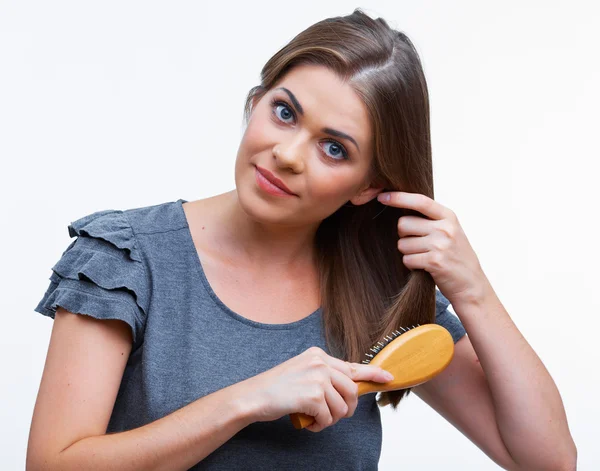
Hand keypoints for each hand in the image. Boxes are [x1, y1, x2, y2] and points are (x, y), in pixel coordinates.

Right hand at [242, 346, 392, 432]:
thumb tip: (351, 388)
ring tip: (314, 418)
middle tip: (331, 416)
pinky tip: (307, 422)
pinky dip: (319, 425)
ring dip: (330, 419)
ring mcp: (317, 378)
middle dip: (346, 409)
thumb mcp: (303, 372)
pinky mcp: (312, 395)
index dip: (373, 374)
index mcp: (318, 355)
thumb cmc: (276, 388)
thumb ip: (326, 376)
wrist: (253, 396)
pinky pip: (328, 418)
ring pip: (341, 407)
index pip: (352, 366)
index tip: (388, 377)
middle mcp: (320, 363)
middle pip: (352, 391)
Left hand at [377, 191, 488, 305]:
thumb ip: (431, 219)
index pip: (420, 201)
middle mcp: (445, 228)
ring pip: (402, 244)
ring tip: (424, 257)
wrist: (471, 284)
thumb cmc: (456, 256)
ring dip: (408, 253)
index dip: (399, 198)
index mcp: (448, 216)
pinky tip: (424, 266)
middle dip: (404, 236)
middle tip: (418, 245)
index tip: (382, 196)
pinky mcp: (434, 261)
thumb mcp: (450, 231)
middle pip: (403, 224)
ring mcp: (440, 244)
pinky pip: (407, 259)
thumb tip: (400, 206)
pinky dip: (411, 264)